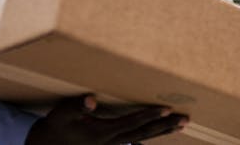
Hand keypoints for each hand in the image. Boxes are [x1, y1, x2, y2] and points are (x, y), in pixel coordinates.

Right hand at [25, 95, 187, 144]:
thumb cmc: (55, 128)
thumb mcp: (61, 114)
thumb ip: (76, 106)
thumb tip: (91, 99)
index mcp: (103, 134)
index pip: (132, 123)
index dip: (149, 115)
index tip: (166, 109)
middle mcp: (112, 142)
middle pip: (144, 133)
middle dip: (165, 125)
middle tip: (185, 119)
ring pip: (143, 138)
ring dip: (162, 131)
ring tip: (180, 125)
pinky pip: (136, 140)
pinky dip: (150, 134)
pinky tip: (160, 131)